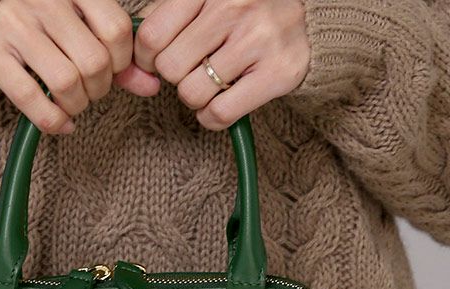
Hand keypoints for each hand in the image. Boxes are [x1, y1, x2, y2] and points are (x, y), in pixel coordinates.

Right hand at [0, 0, 138, 133]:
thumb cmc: (41, 22)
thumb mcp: (80, 25)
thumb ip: (116, 53)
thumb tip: (151, 86)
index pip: (116, 29)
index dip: (123, 61)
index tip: (113, 70)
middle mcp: (43, 1)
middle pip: (94, 61)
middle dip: (100, 89)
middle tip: (92, 91)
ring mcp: (15, 27)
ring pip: (66, 82)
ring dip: (77, 105)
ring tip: (74, 104)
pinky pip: (32, 98)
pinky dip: (53, 120)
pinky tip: (61, 123)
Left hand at [117, 0, 310, 129]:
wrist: (314, 17)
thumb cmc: (248, 11)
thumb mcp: (209, 0)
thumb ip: (172, 18)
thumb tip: (135, 57)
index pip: (152, 36)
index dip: (146, 58)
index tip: (158, 61)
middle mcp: (234, 7)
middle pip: (169, 68)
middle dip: (175, 77)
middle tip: (194, 70)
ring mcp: (257, 40)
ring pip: (192, 93)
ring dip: (195, 98)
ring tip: (212, 83)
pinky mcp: (277, 73)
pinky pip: (219, 114)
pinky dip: (212, 117)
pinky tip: (222, 102)